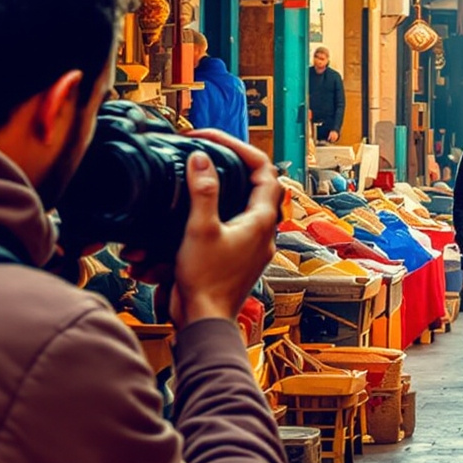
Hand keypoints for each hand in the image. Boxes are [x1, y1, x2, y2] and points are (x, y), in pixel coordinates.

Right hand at [163, 130, 278, 326]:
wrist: (204, 322)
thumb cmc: (206, 283)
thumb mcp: (200, 230)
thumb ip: (203, 192)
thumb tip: (202, 158)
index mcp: (261, 222)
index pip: (264, 170)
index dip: (240, 148)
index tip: (213, 140)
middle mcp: (263, 233)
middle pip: (258, 185)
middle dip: (234, 165)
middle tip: (210, 153)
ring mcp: (252, 246)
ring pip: (246, 205)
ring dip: (226, 188)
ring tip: (204, 176)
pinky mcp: (239, 258)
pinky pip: (233, 226)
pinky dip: (217, 212)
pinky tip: (198, 212)